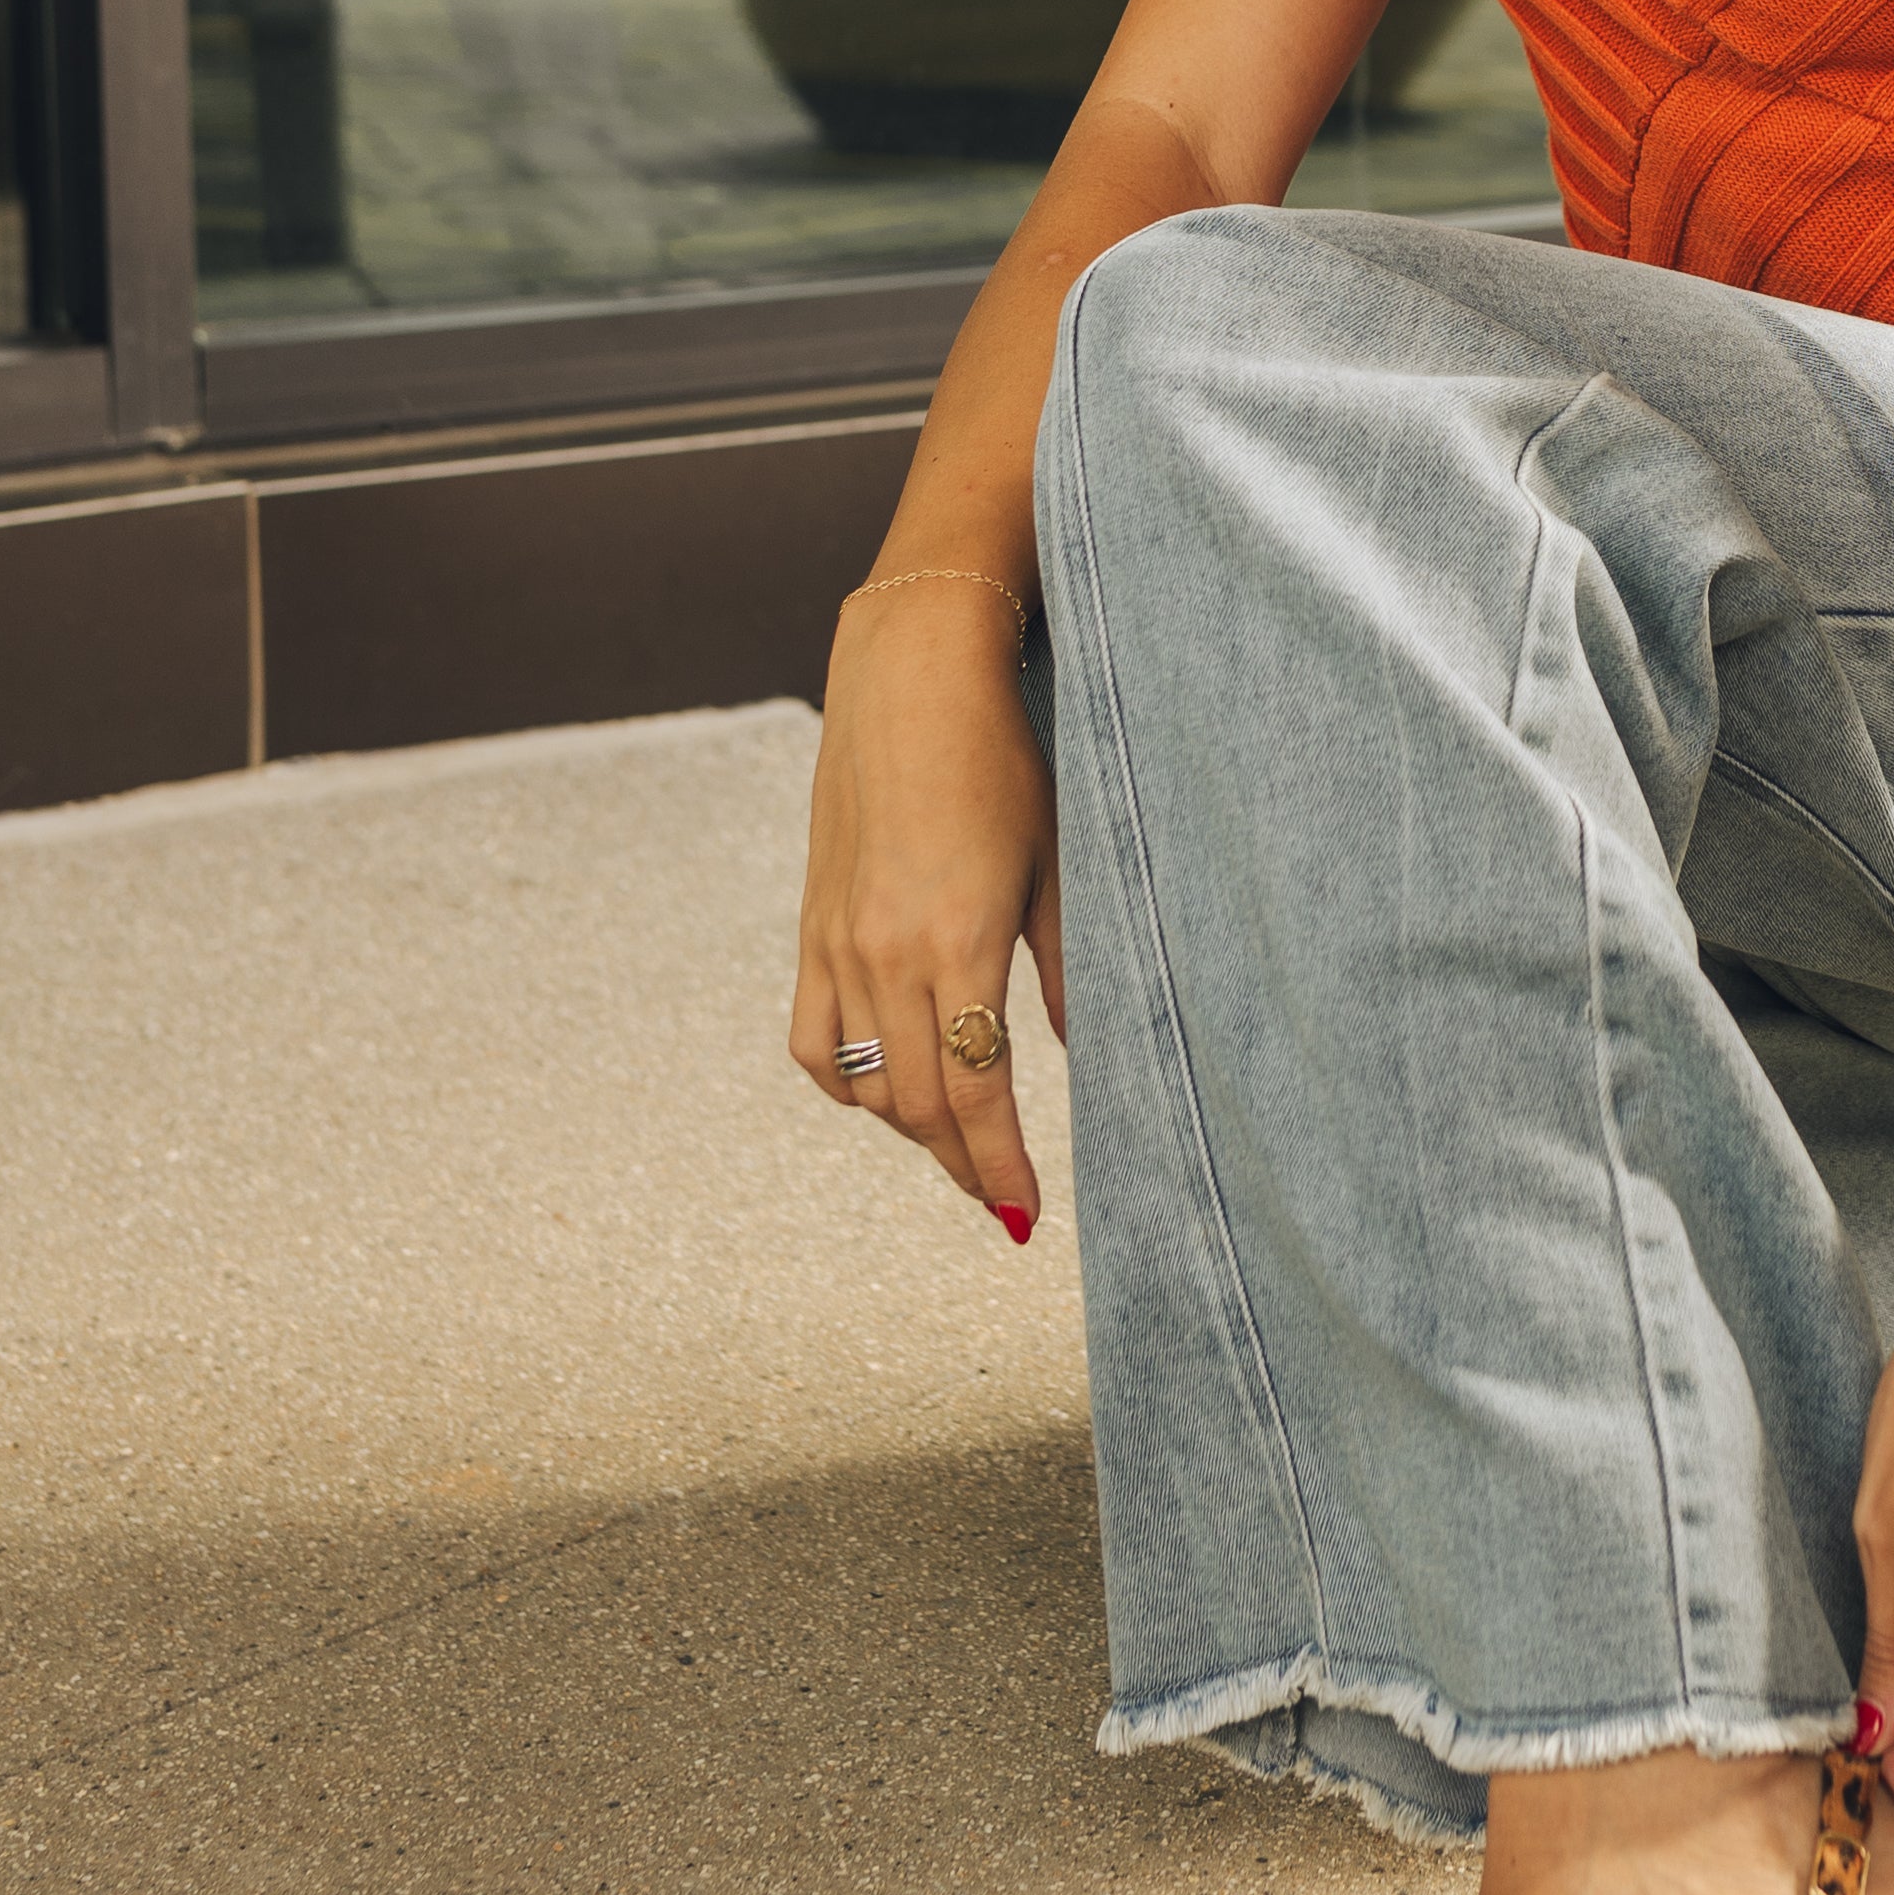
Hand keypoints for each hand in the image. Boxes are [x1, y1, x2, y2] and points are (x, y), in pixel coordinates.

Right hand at [789, 583, 1062, 1237]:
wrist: (910, 680)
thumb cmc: (1002, 762)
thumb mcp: (1054, 866)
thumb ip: (1065, 971)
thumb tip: (1081, 1057)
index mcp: (958, 942)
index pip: (978, 1093)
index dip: (1001, 1166)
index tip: (1025, 1213)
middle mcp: (887, 955)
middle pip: (920, 1106)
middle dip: (964, 1166)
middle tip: (1003, 1201)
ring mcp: (839, 944)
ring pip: (866, 1085)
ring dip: (912, 1131)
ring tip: (959, 1147)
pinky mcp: (812, 929)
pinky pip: (816, 1041)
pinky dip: (849, 1084)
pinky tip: (886, 1090)